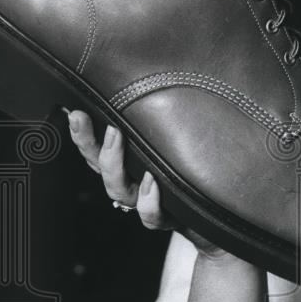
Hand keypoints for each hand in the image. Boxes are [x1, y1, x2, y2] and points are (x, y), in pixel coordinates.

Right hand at [65, 108, 227, 258]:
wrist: (224, 224)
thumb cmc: (205, 177)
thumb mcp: (185, 144)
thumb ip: (165, 125)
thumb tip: (159, 77)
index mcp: (134, 164)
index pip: (99, 149)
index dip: (83, 133)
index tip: (76, 112)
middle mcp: (136, 184)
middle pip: (100, 167)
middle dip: (88, 142)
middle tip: (84, 117)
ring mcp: (150, 202)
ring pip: (119, 190)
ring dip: (114, 165)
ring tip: (116, 137)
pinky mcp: (170, 218)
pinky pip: (152, 216)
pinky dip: (149, 201)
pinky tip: (152, 183)